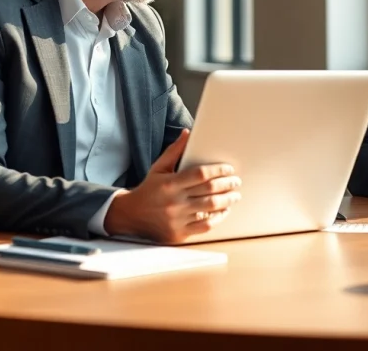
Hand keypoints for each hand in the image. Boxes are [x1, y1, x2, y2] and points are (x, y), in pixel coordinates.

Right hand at [104, 129, 241, 243]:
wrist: (131, 215)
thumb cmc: (149, 189)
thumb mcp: (158, 167)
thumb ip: (174, 151)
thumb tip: (188, 133)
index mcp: (170, 183)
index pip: (200, 174)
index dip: (218, 170)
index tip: (229, 169)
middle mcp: (174, 201)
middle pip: (209, 191)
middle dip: (228, 185)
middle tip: (236, 182)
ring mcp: (177, 219)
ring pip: (210, 208)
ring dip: (227, 201)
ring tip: (235, 195)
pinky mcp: (179, 233)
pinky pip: (205, 226)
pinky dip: (218, 218)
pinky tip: (224, 211)